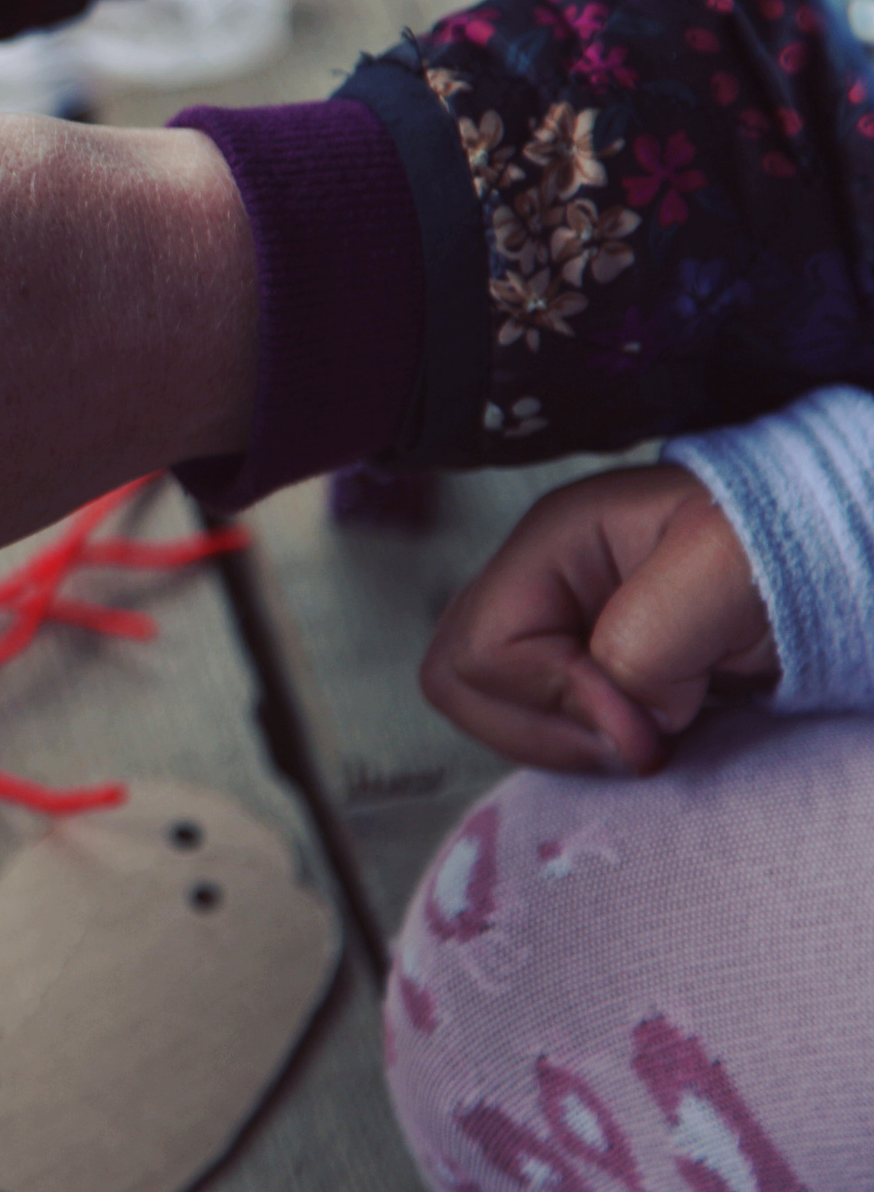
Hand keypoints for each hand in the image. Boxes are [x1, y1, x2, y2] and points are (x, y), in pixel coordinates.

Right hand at [420, 464, 774, 774]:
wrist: (845, 565)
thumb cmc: (794, 548)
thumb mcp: (722, 576)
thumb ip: (645, 644)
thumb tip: (620, 721)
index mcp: (552, 542)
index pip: (481, 648)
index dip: (554, 701)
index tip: (645, 723)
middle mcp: (537, 586)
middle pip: (456, 679)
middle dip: (538, 728)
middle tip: (631, 737)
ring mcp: (555, 629)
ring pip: (487, 711)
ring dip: (564, 743)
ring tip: (647, 733)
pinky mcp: (582, 672)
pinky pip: (537, 727)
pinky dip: (584, 748)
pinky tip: (644, 735)